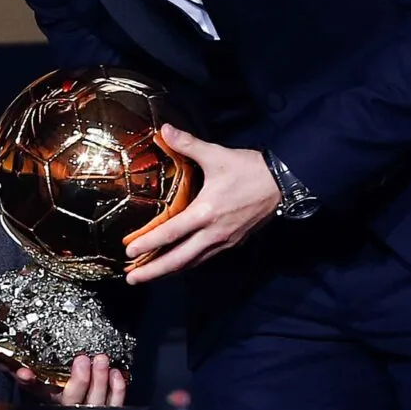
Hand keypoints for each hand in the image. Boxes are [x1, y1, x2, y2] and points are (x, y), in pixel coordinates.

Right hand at [0, 340, 126, 406]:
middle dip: (77, 383)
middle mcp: (64, 407)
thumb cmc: (49, 385)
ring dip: (99, 382)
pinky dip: (116, 390)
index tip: (24, 372)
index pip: (32, 389)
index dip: (28, 381)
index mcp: (43, 397)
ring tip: (102, 360)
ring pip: (94, 404)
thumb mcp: (27, 370)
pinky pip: (114, 405)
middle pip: (69, 401)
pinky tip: (116, 374)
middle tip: (82, 360)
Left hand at [122, 124, 279, 284]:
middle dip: (153, 271)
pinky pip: (205, 258)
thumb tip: (164, 130)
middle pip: (179, 259)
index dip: (148, 244)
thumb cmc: (249, 169)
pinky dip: (187, 263)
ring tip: (148, 275)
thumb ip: (188, 144)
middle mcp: (213, 232)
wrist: (282, 183)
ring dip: (169, 271)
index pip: (171, 233)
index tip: (128, 252)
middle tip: (131, 279)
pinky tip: (178, 263)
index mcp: (206, 212)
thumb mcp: (216, 154)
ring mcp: (224, 241)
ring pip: (192, 262)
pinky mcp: (233, 242)